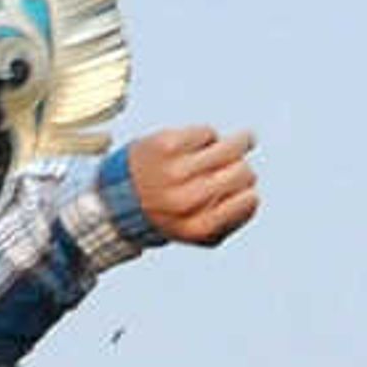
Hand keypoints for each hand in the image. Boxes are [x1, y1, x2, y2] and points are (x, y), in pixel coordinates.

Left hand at [125, 126, 257, 246]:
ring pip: (234, 145)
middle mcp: (187, 200)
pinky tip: (199, 145)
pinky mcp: (167, 145)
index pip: (250, 200)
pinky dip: (206, 137)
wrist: (114, 199)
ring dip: (241, 142)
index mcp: (197, 227)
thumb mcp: (192, 233)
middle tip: (232, 167)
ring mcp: (177, 171)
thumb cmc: (163, 214)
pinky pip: (208, 132)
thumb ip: (226, 224)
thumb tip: (252, 198)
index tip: (239, 191)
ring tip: (242, 141)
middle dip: (242, 169)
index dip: (249, 193)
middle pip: (244, 172)